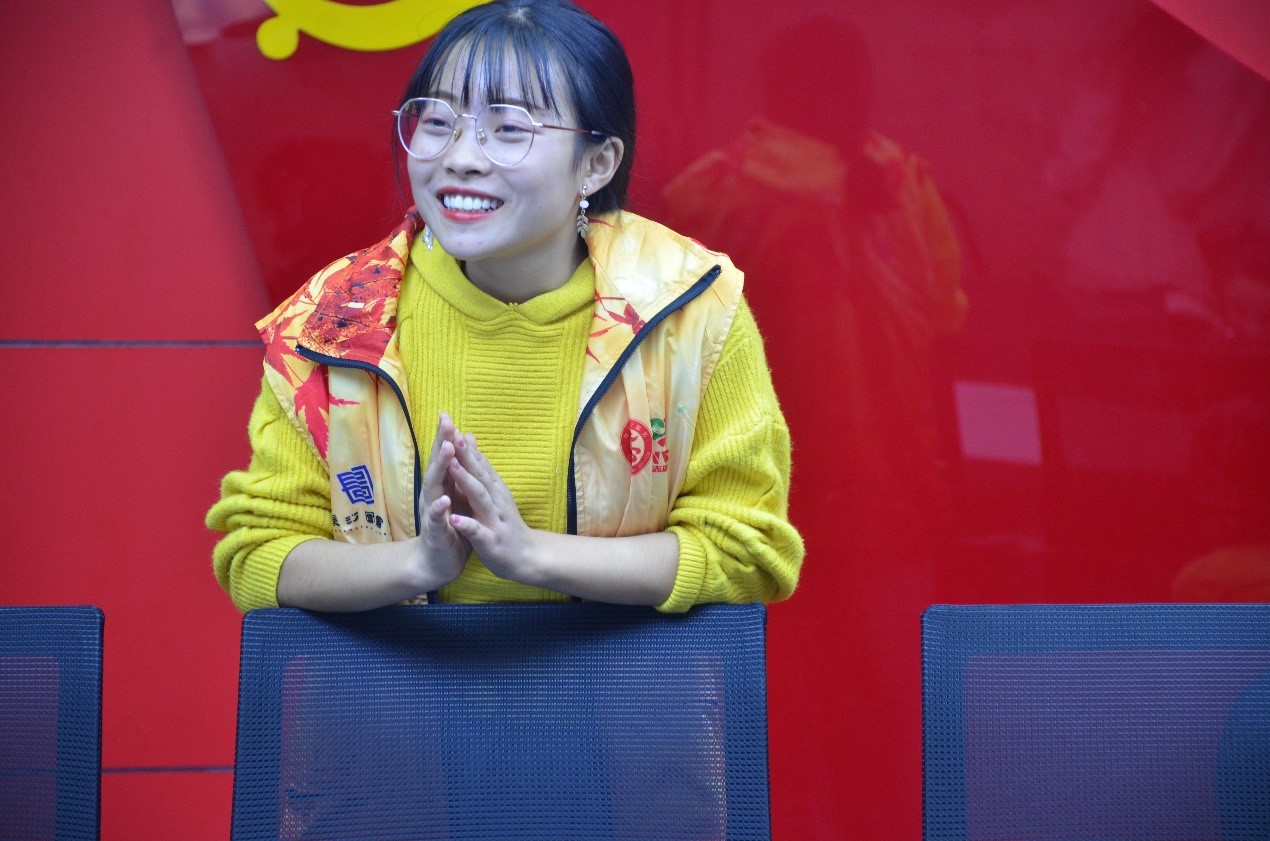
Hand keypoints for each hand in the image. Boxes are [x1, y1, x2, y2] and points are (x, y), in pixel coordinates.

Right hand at [415, 412, 471, 588]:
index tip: (447, 414)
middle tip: (446, 421)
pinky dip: (439, 510)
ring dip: (440, 469)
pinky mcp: (436, 533)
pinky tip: (444, 500)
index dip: (445, 437)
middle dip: (441, 443)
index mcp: (441, 487)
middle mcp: (433, 496)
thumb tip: (463, 443)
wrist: (437, 563)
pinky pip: (437, 520)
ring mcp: (433, 514)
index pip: (443, 458)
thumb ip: (458, 471)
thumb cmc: (450, 527)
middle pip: (437, 466)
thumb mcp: (457, 496)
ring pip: (435, 488)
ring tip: (446, 449)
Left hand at [445, 432, 541, 585]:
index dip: (463, 443)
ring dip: (466, 482)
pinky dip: (467, 525)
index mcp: (494, 488)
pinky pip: (478, 532)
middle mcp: (496, 499)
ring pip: (479, 498)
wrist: (527, 556)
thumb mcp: (494, 491)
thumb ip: (480, 465)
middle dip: (464, 455)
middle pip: (479, 474)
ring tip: (452, 467)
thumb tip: (468, 436)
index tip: (448, 423)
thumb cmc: (506, 523)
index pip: (478, 461)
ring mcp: (494, 520)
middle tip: (450, 434)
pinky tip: (455, 520)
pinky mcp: (491, 541)